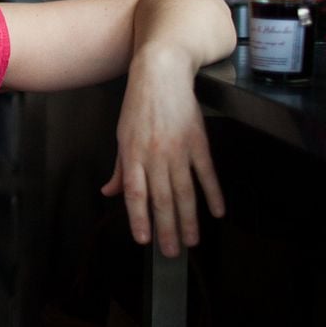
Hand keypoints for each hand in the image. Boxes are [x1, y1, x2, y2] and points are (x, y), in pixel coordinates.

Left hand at [100, 49, 224, 256]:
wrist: (160, 73)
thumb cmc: (138, 105)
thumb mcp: (122, 135)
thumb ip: (120, 167)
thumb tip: (109, 192)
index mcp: (132, 153)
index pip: (135, 193)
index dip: (139, 219)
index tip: (144, 241)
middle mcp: (154, 154)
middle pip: (161, 198)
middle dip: (166, 228)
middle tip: (171, 252)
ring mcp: (178, 149)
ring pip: (184, 191)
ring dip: (189, 219)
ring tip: (192, 240)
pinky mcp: (198, 141)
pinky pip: (206, 173)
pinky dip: (213, 193)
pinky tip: (216, 211)